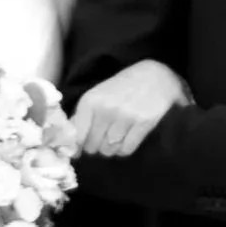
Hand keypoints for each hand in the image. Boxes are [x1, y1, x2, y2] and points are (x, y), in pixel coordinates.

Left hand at [71, 59, 193, 156]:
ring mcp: (125, 117)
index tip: (82, 145)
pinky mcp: (143, 123)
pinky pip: (126, 149)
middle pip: (92, 146)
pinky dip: (125, 148)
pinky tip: (127, 137)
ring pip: (109, 150)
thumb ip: (82, 118)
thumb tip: (71, 148)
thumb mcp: (97, 96)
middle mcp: (106, 109)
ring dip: (111, 147)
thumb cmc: (122, 87)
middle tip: (104, 135)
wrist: (154, 76)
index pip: (77, 137)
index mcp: (90, 101)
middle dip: (96, 145)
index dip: (78, 145)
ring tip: (116, 134)